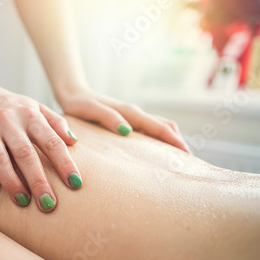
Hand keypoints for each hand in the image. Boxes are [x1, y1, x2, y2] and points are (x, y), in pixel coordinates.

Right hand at [0, 84, 81, 211]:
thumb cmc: (11, 107)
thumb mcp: (35, 107)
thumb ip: (56, 123)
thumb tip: (74, 141)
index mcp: (30, 115)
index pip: (51, 141)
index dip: (64, 163)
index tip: (75, 183)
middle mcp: (8, 120)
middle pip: (25, 154)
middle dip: (38, 181)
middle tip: (48, 204)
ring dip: (11, 182)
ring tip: (23, 201)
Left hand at [59, 87, 190, 152]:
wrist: (72, 95)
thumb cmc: (79, 104)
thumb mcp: (91, 110)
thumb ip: (108, 118)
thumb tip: (128, 131)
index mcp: (130, 112)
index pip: (159, 127)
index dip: (174, 141)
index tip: (186, 156)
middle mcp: (135, 113)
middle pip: (165, 126)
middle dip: (178, 143)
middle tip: (187, 164)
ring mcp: (132, 117)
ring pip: (159, 127)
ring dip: (170, 141)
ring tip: (176, 161)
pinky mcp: (128, 121)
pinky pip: (149, 130)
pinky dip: (159, 140)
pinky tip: (156, 153)